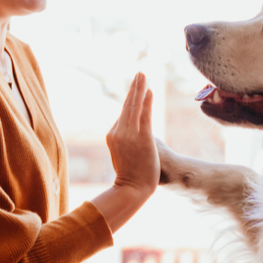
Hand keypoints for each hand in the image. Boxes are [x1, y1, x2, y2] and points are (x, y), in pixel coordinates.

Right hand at [107, 72, 158, 196]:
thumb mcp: (123, 154)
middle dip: (134, 87)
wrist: (132, 189)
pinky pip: (145, 116)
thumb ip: (125, 140)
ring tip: (143, 75)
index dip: (132, 101)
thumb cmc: (130, 175)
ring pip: (134, 107)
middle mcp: (118, 132)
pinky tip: (150, 91)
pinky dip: (147, 102)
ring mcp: (129, 135)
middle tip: (139, 73)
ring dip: (139, 89)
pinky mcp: (142, 138)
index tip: (138, 88)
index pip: (123, 115)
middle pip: (127, 105)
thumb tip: (132, 133)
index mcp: (112, 135)